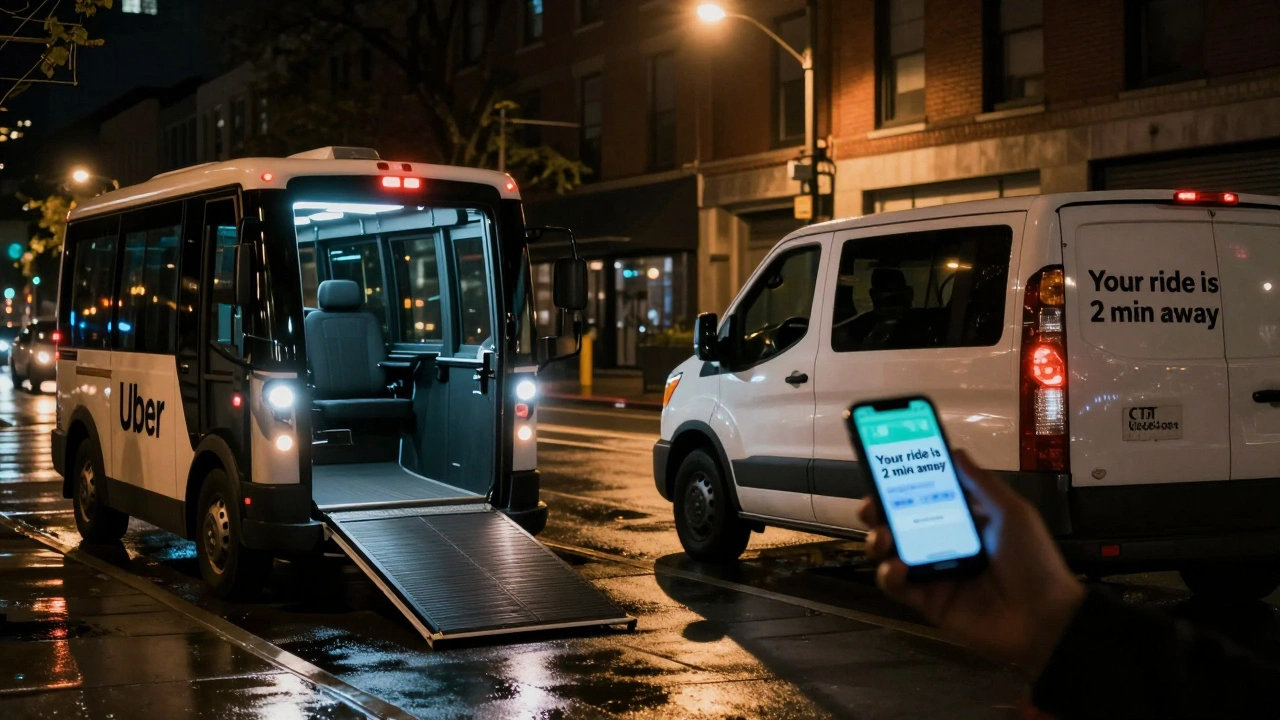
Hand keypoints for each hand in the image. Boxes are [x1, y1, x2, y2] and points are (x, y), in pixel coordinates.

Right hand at [857, 451, 1085, 675]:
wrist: (1045, 618)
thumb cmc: (1032, 561)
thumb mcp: (1012, 513)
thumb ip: (981, 484)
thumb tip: (954, 451)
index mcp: (962, 521)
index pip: (923, 497)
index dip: (902, 484)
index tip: (883, 468)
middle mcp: (942, 544)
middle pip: (898, 524)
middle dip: (878, 511)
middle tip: (871, 505)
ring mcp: (932, 574)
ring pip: (890, 554)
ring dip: (878, 541)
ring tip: (882, 536)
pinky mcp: (927, 602)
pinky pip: (897, 587)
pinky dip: (889, 576)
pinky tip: (898, 567)